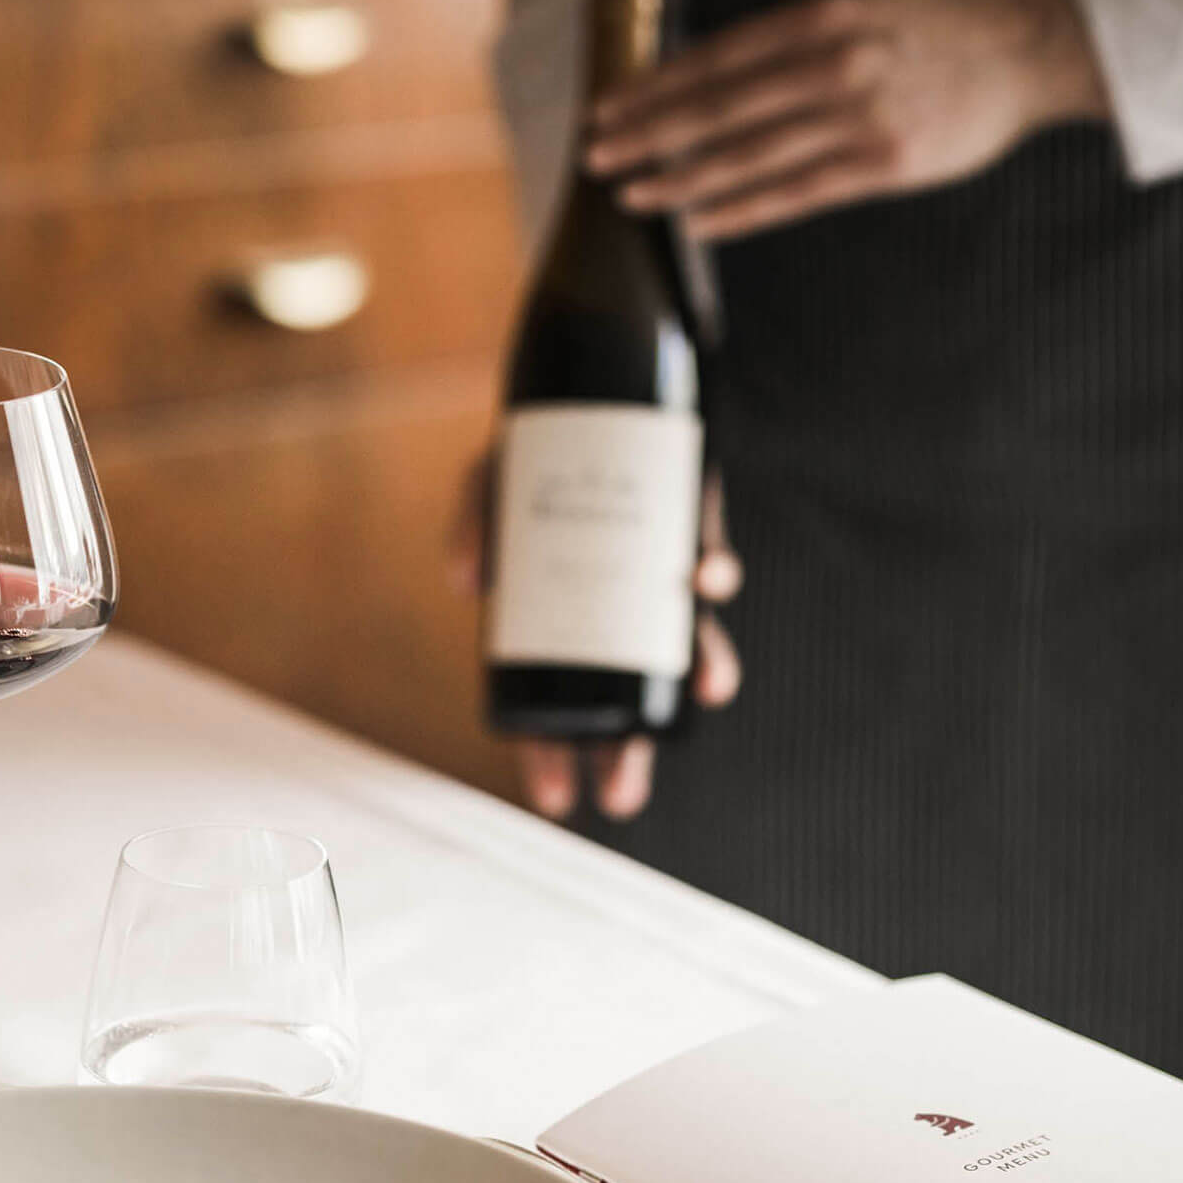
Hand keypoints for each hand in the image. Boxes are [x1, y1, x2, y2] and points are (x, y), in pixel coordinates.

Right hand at [448, 456, 742, 819]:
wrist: (594, 384)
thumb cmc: (530, 450)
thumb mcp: (487, 481)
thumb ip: (473, 523)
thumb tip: (465, 581)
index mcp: (558, 624)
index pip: (556, 709)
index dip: (552, 756)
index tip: (554, 799)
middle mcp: (616, 614)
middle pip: (626, 701)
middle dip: (627, 753)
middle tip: (622, 799)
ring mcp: (661, 582)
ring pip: (688, 646)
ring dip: (707, 670)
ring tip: (711, 692)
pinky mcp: (695, 532)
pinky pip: (714, 563)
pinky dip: (716, 572)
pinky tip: (711, 581)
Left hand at [585, 0, 1108, 240]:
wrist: (1022, 48)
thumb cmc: (930, 32)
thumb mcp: (856, 11)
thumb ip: (790, 42)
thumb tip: (708, 79)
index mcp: (820, 17)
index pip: (715, 58)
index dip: (653, 87)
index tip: (606, 107)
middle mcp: (832, 64)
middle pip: (718, 107)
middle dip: (647, 134)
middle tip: (595, 154)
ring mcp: (858, 117)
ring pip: (748, 156)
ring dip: (681, 179)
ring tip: (633, 194)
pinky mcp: (881, 164)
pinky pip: (794, 194)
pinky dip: (740, 210)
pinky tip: (698, 223)